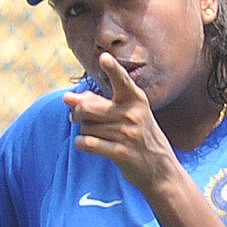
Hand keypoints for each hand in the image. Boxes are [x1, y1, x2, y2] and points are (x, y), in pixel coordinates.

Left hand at [63, 52, 181, 194]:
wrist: (159, 169)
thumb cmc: (138, 136)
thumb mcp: (125, 115)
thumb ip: (97, 103)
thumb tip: (67, 98)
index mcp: (135, 99)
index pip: (121, 80)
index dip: (112, 68)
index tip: (104, 57)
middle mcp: (132, 114)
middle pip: (87, 108)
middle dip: (77, 113)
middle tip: (76, 117)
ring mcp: (127, 134)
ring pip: (86, 128)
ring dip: (84, 132)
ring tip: (95, 136)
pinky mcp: (120, 153)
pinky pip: (87, 144)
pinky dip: (81, 144)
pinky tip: (86, 145)